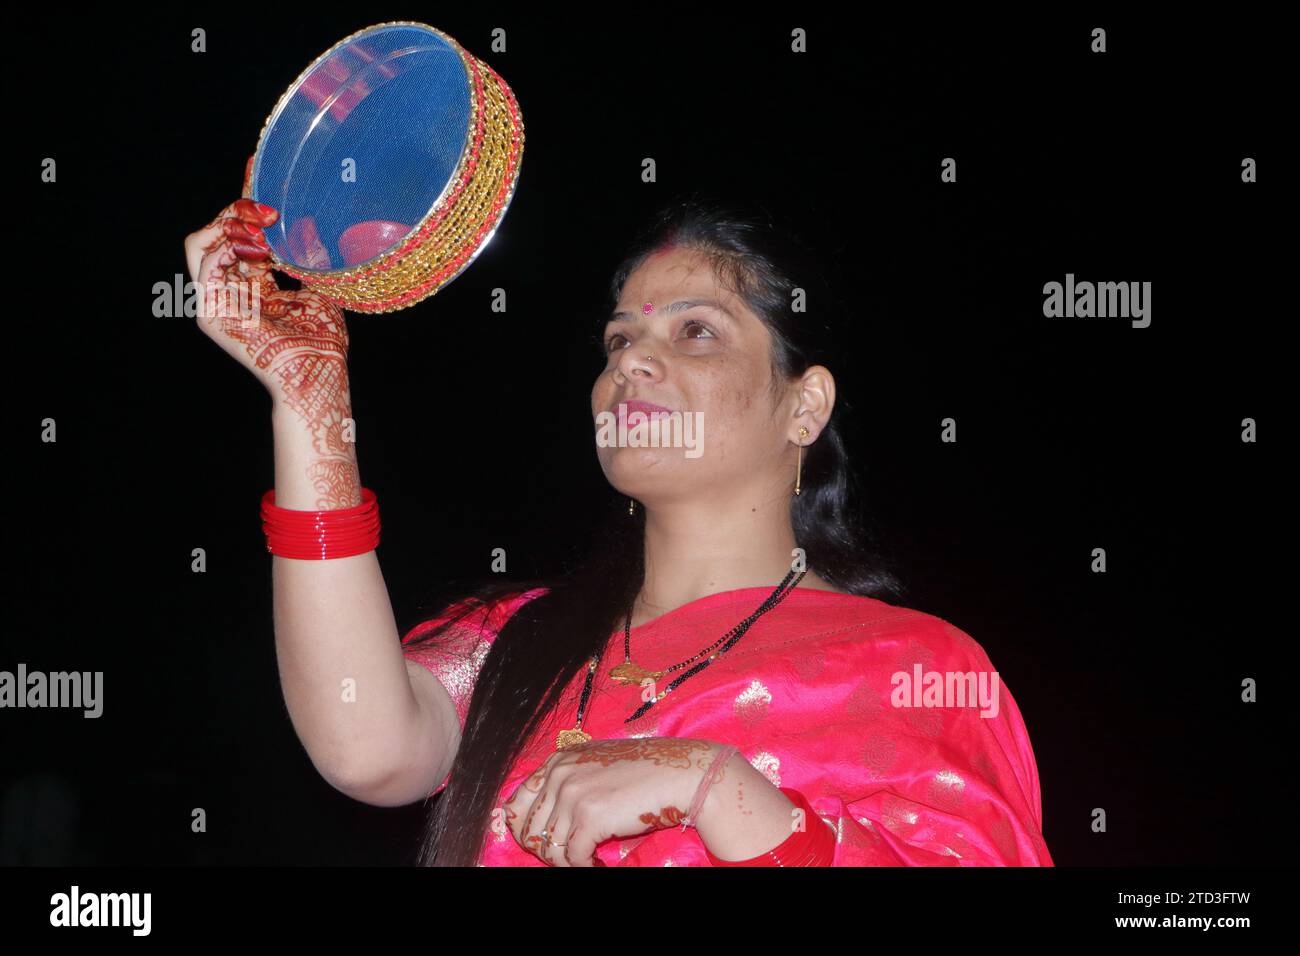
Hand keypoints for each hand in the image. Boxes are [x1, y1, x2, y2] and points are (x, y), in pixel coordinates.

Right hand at [184, 156, 353, 464]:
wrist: (318, 377)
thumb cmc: (323, 342)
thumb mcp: (319, 287)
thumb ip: (309, 257)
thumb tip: (318, 219)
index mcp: (251, 284)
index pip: (239, 233)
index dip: (245, 201)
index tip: (256, 167)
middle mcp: (229, 290)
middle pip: (215, 232)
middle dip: (236, 209)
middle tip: (268, 206)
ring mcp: (216, 302)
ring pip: (200, 244)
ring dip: (229, 224)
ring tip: (262, 223)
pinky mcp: (211, 315)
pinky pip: (204, 269)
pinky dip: (224, 248)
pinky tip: (252, 244)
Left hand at [501, 737, 720, 866]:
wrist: (680, 773)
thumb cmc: (643, 771)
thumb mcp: (595, 765)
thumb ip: (567, 782)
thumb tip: (544, 821)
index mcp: (557, 762)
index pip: (516, 804)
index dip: (526, 830)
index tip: (545, 844)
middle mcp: (559, 775)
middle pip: (530, 830)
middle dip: (547, 850)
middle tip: (571, 856)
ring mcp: (573, 795)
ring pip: (550, 849)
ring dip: (568, 862)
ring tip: (588, 861)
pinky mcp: (590, 817)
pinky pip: (574, 858)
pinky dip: (586, 868)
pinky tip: (599, 865)